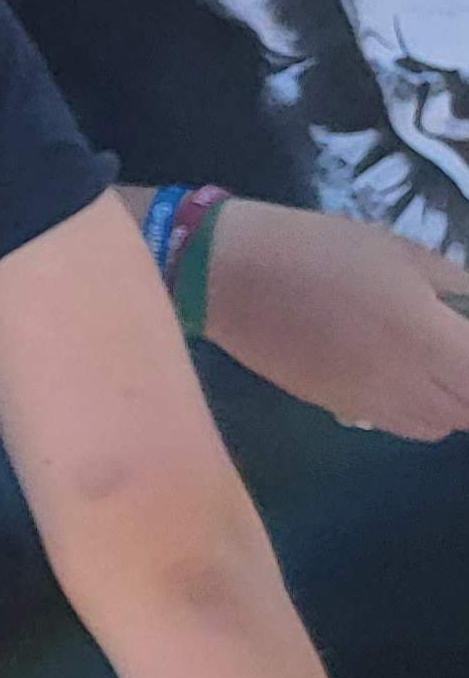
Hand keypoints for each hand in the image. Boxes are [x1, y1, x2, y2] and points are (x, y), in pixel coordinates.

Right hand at [202, 202, 468, 441]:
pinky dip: (419, 411)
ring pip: (439, 426)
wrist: (231, 276)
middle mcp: (405, 384)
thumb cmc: (321, 251)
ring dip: (453, 402)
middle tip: (460, 348)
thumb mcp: (405, 254)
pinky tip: (404, 376)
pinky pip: (401, 425)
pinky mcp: (338, 408)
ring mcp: (369, 404)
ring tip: (443, 366)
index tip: (468, 331)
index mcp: (428, 340)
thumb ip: (459, 288)